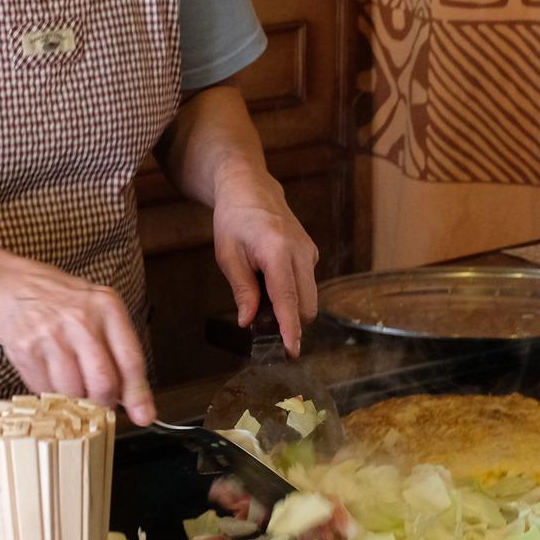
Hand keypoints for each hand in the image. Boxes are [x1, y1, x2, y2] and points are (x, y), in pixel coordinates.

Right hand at [0, 254, 154, 424]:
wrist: (8, 283)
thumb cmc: (57, 298)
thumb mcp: (95, 308)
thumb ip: (117, 347)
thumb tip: (135, 398)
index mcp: (106, 306)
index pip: (130, 359)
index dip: (138, 394)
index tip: (143, 415)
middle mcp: (80, 320)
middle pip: (103, 383)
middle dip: (104, 404)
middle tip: (100, 404)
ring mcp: (51, 336)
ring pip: (73, 393)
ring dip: (76, 402)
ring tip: (72, 387)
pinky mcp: (25, 351)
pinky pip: (46, 391)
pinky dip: (51, 394)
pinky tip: (50, 376)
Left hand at [211, 172, 318, 354]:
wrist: (251, 188)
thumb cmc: (234, 220)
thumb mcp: (228, 255)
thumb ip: (242, 290)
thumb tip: (249, 322)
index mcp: (277, 251)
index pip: (288, 299)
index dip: (290, 328)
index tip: (292, 351)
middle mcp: (300, 252)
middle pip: (306, 305)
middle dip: (288, 322)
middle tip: (258, 320)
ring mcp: (309, 252)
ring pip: (308, 298)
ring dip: (289, 308)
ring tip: (259, 293)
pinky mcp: (311, 253)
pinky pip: (306, 285)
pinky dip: (291, 293)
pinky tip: (269, 280)